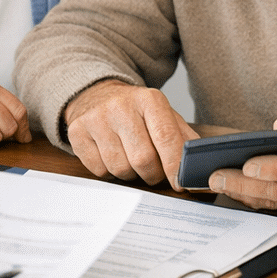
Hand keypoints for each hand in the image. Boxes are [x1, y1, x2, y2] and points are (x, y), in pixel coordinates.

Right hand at [63, 80, 198, 185]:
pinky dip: (110, 172)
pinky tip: (113, 156)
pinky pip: (99, 170)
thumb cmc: (136, 112)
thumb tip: (198, 165)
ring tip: (132, 161)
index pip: (166, 137)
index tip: (180, 182)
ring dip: (131, 174)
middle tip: (154, 173)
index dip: (174, 165)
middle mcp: (121, 106)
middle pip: (143, 159)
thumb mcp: (164, 115)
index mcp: (149, 99)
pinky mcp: (77, 132)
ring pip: (120, 168)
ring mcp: (96, 118)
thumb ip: (183, 137)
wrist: (96, 95)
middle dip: (153, 174)